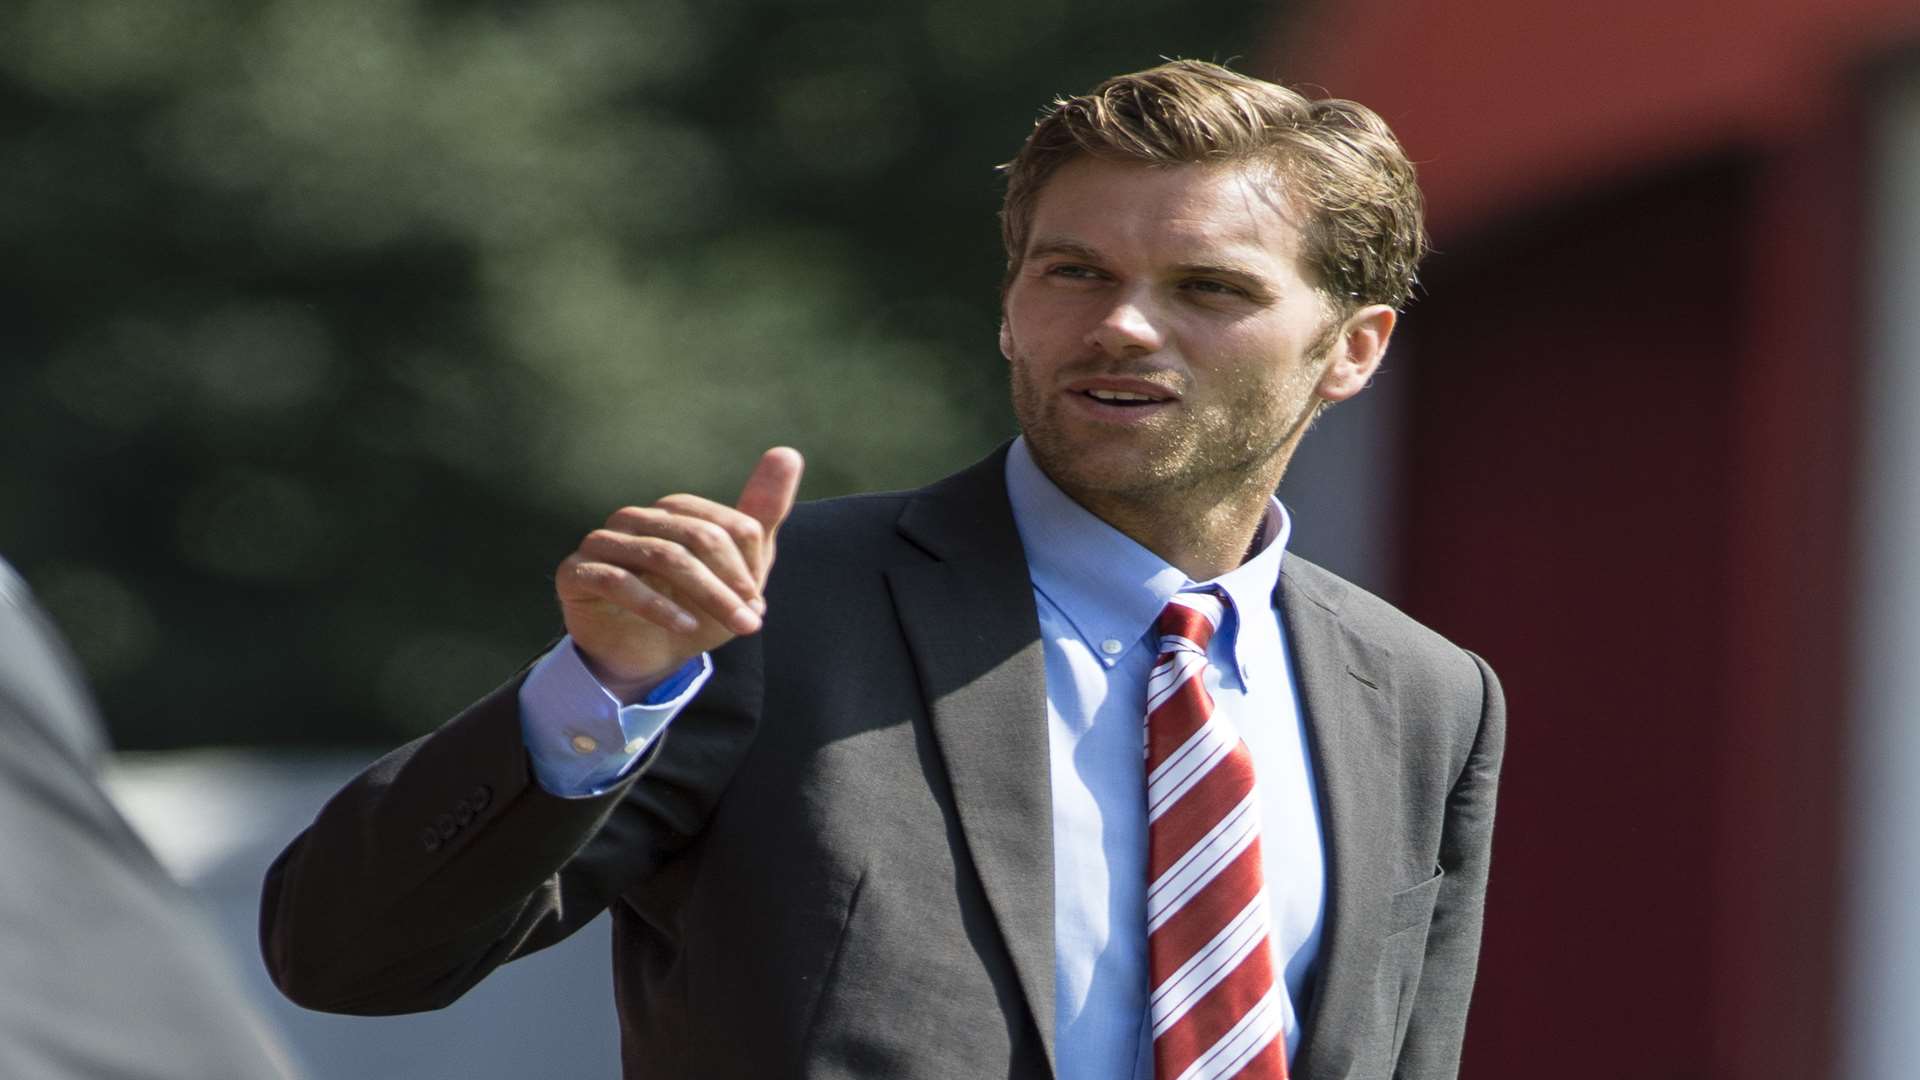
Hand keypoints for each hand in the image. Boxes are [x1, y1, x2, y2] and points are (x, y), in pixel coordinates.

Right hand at [555, 447, 803, 699]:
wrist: (644, 656)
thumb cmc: (692, 607)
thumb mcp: (737, 569)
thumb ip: (762, 514)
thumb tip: (788, 452)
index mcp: (671, 511)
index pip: (720, 523)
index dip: (745, 564)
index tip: (757, 604)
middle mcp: (633, 518)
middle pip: (695, 536)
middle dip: (730, 582)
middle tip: (750, 620)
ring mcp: (602, 542)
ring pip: (662, 556)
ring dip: (704, 595)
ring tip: (727, 627)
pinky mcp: (575, 572)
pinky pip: (619, 581)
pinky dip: (657, 606)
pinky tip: (684, 627)